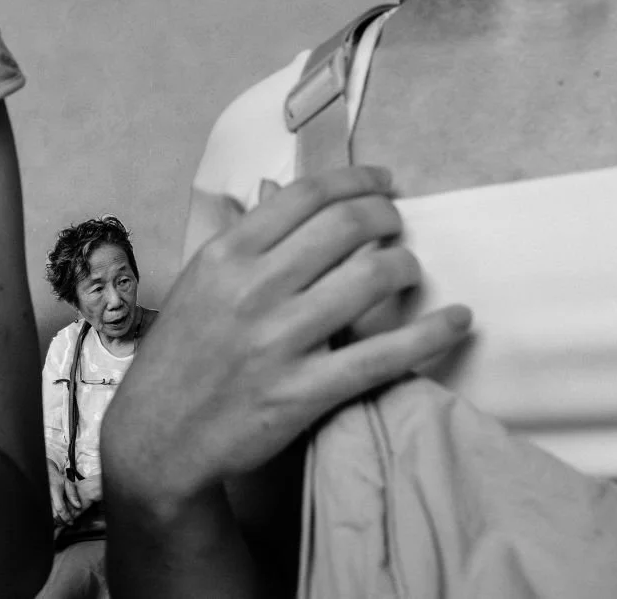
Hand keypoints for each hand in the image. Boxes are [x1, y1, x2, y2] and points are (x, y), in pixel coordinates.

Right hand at [47, 459, 83, 525]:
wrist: (45, 474)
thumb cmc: (57, 479)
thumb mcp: (67, 483)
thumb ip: (73, 495)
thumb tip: (78, 506)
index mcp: (54, 492)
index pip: (60, 509)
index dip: (66, 517)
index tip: (72, 522)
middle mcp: (47, 497)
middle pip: (54, 515)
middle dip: (62, 522)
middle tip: (69, 523)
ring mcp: (42, 501)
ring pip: (48, 516)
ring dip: (56, 521)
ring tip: (63, 522)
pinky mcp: (39, 504)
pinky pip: (45, 514)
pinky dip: (51, 518)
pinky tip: (57, 518)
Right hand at [101, 166, 471, 510]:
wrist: (158, 436)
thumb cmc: (178, 355)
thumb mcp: (196, 283)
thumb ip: (241, 239)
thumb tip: (277, 192)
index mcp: (226, 255)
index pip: (307, 195)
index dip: (357, 180)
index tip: (382, 182)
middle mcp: (253, 288)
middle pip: (347, 226)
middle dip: (388, 216)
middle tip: (398, 225)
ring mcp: (281, 341)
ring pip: (372, 278)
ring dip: (407, 266)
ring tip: (409, 270)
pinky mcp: (304, 392)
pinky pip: (383, 356)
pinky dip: (432, 334)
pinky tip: (458, 320)